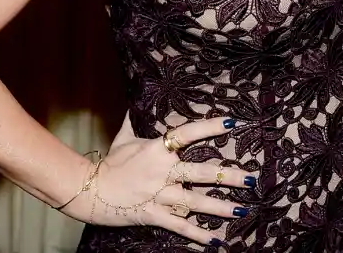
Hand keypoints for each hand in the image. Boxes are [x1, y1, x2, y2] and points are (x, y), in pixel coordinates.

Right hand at [63, 116, 255, 242]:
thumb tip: (136, 104)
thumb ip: (134, 122)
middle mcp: (163, 172)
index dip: (210, 127)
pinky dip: (197, 234)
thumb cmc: (110, 164)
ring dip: (220, 207)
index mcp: (158, 149)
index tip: (233, 124)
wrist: (91, 192)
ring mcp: (160, 195)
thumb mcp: (123, 139)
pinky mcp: (155, 215)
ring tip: (241, 209)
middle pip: (202, 172)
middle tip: (252, 179)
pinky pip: (180, 225)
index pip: (188, 133)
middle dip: (229, 176)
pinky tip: (215, 239)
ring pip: (196, 202)